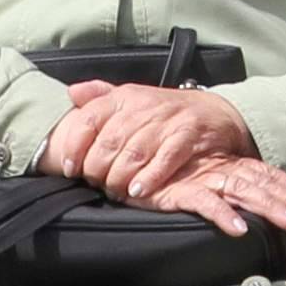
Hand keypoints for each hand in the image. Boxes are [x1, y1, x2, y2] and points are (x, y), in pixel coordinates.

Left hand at [46, 80, 255, 200]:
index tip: (70, 168)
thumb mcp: (132, 99)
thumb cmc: (166, 112)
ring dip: (120, 178)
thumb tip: (71, 93)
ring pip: (133, 154)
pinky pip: (165, 159)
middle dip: (98, 170)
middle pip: (108, 143)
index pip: (89, 119)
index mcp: (124, 97)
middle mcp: (143, 107)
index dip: (74, 147)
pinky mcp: (189, 135)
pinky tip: (139, 190)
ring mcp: (167, 121)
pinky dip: (150, 177)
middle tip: (97, 185)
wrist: (215, 112)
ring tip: (117, 192)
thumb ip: (101, 97)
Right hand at [148, 156, 285, 236]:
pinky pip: (206, 203)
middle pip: (264, 184)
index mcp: (228, 166)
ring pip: (244, 191)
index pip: (268, 175)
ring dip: (269, 207)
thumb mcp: (200, 178)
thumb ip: (225, 189)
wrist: (128, 160)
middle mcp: (221, 170)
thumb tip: (252, 207)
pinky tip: (239, 228)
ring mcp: (203, 179)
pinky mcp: (180, 191)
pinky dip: (223, 215)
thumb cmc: (164, 171)